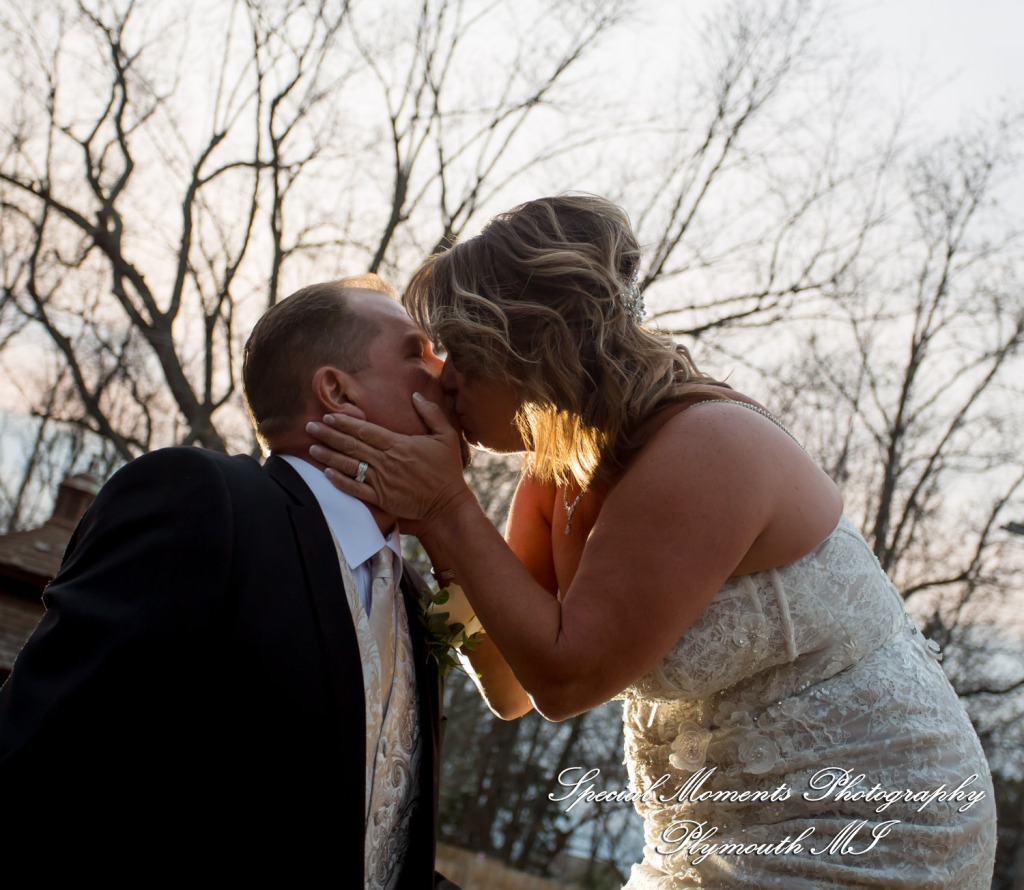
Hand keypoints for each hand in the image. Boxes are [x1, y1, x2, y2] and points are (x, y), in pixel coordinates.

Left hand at [307, 393, 474, 524]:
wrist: (449, 503)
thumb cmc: (448, 469)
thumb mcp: (447, 435)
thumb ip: (431, 413)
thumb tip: (415, 395)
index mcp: (399, 444)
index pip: (365, 430)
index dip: (344, 423)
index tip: (328, 416)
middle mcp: (387, 462)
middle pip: (352, 446)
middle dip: (329, 435)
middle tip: (310, 427)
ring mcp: (383, 482)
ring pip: (350, 466)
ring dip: (329, 457)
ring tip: (312, 449)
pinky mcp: (382, 499)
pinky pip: (356, 489)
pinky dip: (340, 481)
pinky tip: (327, 473)